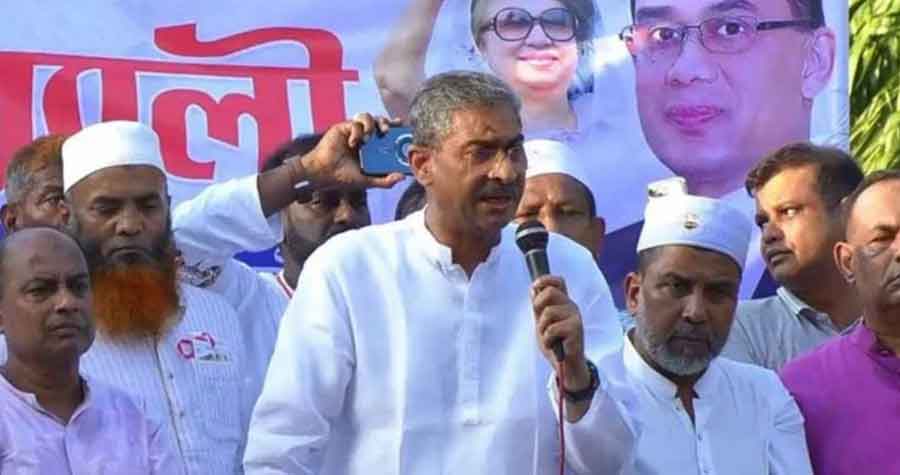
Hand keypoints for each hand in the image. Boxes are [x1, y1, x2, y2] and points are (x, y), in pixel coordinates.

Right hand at [299, 113, 405, 189]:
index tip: (404, 127)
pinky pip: (355, 122)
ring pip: (367, 117)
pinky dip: (357, 131)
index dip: (396, 128)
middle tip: (388, 131)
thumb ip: (385, 181)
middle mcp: (364, 137)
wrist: (323, 173)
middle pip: (379, 121)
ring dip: (371, 124)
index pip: (387, 133)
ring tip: (369, 137)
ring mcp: (354, 131)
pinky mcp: (343, 128)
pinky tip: (353, 144)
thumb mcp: (367, 181)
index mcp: (372, 147)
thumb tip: (402, 177)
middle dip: (387, 122)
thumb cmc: (343, 177)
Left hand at [532, 275, 591, 391]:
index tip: (534, 287)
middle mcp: (571, 306)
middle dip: (538, 305)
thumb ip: (539, 306)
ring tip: (548, 338)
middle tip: (540, 320)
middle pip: (550, 292)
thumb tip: (533, 288)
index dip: (545, 280)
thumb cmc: (555, 343)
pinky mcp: (576, 329)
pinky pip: (551, 329)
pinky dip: (547, 340)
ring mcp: (575, 317)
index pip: (558, 281)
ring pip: (548, 312)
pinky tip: (553, 345)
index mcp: (564, 303)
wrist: (566, 365)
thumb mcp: (542, 322)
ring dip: (542, 329)